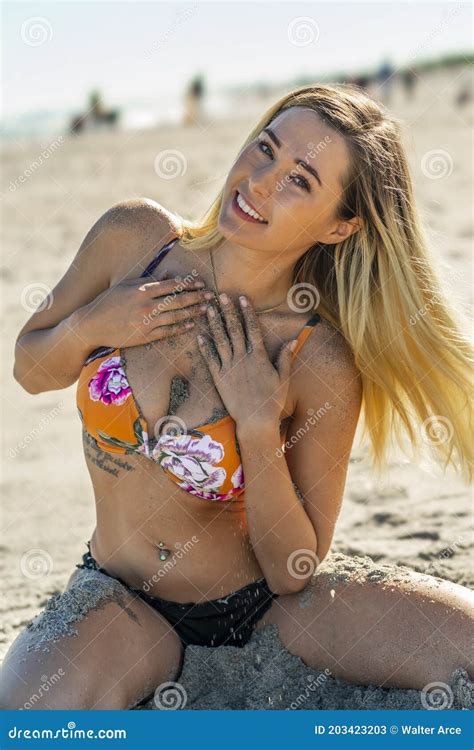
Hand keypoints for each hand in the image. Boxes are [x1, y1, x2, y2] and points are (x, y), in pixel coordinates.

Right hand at [80, 275, 213, 348]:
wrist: (92, 325)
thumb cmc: (108, 302)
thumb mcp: (126, 286)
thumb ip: (149, 280)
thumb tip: (169, 274)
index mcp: (142, 290)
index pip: (171, 285)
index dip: (189, 284)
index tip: (201, 283)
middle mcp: (146, 305)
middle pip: (178, 300)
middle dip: (196, 297)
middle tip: (211, 295)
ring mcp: (146, 322)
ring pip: (175, 316)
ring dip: (193, 312)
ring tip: (206, 309)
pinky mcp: (144, 336)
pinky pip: (167, 332)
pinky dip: (180, 328)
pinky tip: (191, 325)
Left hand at [196, 293, 296, 429]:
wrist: (255, 421)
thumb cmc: (272, 401)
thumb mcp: (283, 378)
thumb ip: (285, 358)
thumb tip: (292, 340)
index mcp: (259, 357)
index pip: (252, 329)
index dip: (247, 312)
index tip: (242, 298)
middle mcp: (242, 359)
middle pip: (234, 330)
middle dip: (228, 311)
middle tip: (221, 295)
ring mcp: (229, 368)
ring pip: (220, 341)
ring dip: (214, 323)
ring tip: (208, 308)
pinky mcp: (219, 378)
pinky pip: (210, 359)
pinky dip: (204, 347)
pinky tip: (199, 334)